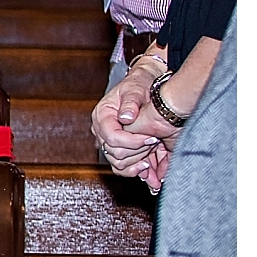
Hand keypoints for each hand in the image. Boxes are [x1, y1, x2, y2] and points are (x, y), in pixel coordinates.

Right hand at [91, 59, 167, 174]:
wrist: (145, 86)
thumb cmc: (139, 85)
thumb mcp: (135, 89)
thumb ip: (131, 103)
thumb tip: (125, 117)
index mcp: (102, 116)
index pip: (112, 137)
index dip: (132, 141)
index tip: (152, 138)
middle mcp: (102, 131)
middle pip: (114, 153)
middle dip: (137, 151)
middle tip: (155, 142)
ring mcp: (109, 141)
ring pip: (117, 164)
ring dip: (137, 162)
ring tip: (152, 153)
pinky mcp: (119, 148)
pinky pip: (122, 167)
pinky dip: (135, 170)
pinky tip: (148, 167)